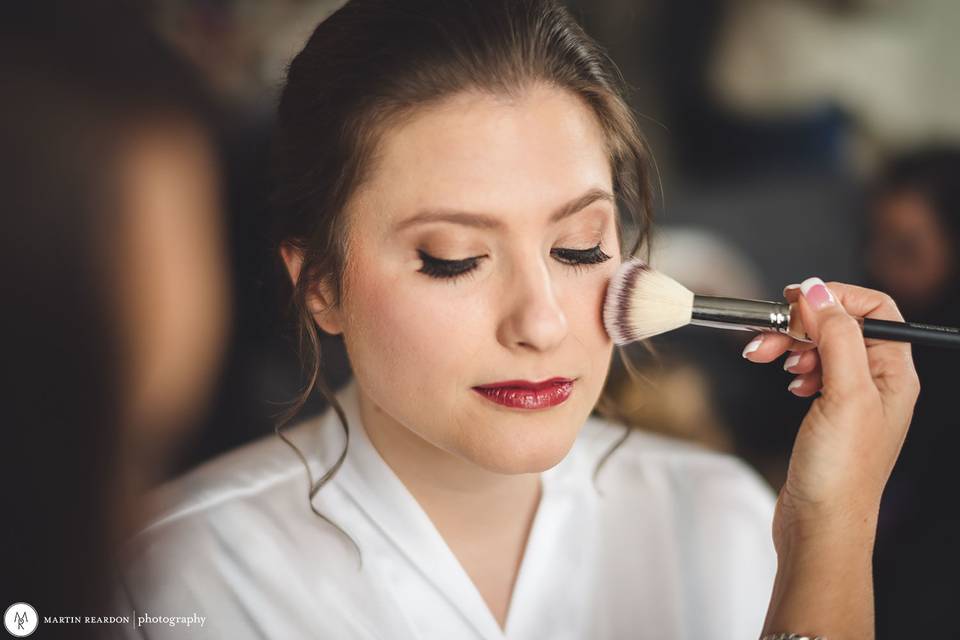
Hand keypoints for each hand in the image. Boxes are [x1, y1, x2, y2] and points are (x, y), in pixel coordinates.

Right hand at [741, 277, 920, 549]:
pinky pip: (809, 369)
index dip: (835, 296)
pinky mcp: (827, 411)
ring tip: (764, 356)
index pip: (875, 309)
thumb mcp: (844, 394)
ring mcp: (851, 396)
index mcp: (895, 372)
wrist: (819, 523)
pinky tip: (784, 378)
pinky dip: (790, 365)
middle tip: (770, 333)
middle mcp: (877, 380)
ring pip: (820, 346)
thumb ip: (836, 337)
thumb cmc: (841, 472)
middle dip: (801, 323)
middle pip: (840, 325)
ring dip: (790, 344)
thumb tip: (819, 291)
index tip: (796, 299)